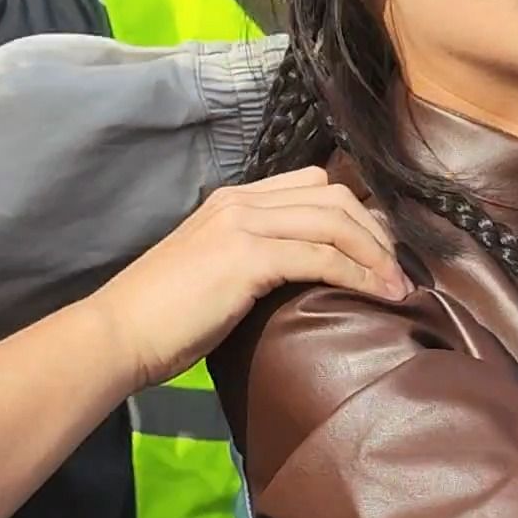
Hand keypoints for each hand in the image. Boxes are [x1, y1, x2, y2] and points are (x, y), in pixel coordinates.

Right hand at [85, 171, 407, 385]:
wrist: (119, 334)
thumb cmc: (163, 319)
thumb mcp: (214, 273)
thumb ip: (253, 260)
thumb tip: (301, 281)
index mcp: (233, 200)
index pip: (314, 184)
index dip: (356, 213)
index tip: (380, 251)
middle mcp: (241, 201)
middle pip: (334, 195)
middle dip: (376, 232)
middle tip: (398, 272)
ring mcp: (243, 224)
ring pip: (335, 220)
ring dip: (376, 253)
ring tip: (398, 287)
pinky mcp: (246, 256)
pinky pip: (321, 256)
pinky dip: (358, 274)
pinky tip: (376, 294)